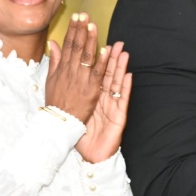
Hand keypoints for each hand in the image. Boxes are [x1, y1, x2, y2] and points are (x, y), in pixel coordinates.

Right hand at [46, 12, 107, 123]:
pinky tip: (106, 49)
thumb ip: (54, 60)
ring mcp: (81, 79)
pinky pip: (97, 72)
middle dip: (80, 30)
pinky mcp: (91, 89)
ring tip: (93, 25)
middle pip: (76, 47)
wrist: (60, 122)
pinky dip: (102, 61)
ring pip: (86, 56)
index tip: (76, 16)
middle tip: (84, 15)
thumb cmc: (56, 101)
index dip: (72, 30)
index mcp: (61, 68)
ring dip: (90, 40)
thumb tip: (52, 43)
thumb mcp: (51, 80)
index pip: (67, 44)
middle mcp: (70, 71)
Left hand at [75, 41, 130, 163]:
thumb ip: (74, 89)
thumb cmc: (85, 131)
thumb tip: (67, 77)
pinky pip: (122, 99)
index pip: (96, 73)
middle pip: (108, 75)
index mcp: (95, 95)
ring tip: (124, 53)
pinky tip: (128, 76)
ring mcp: (113, 105)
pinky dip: (125, 87)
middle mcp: (105, 98)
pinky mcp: (119, 115)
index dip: (98, 58)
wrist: (91, 152)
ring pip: (117, 84)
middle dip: (112, 58)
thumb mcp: (76, 107)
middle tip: (116, 42)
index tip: (99, 43)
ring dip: (121, 68)